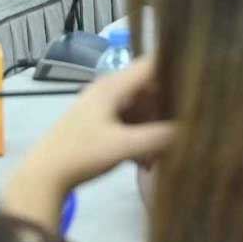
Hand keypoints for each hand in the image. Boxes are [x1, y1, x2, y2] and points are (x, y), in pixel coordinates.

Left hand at [3, 58, 175, 228]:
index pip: (152, 65)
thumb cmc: (83, 154)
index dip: (176, 72)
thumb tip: (192, 129)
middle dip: (167, 110)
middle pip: (150, 90)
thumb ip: (159, 136)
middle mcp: (110, 90)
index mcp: (113, 86)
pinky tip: (146, 162)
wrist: (45, 176)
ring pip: (141, 110)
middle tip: (184, 131)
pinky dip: (141, 139)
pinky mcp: (100, 124)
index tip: (197, 88)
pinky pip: (130, 124)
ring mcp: (104, 107)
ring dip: (154, 129)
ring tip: (161, 155)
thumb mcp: (125, 146)